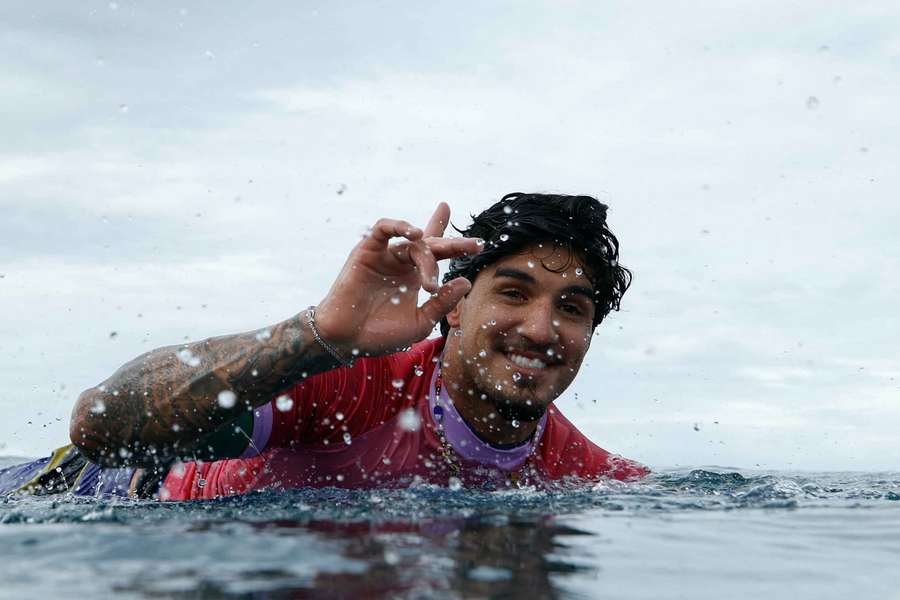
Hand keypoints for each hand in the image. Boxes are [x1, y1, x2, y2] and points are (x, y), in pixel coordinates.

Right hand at [314, 202, 481, 355]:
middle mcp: (401, 263)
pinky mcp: (367, 250)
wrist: (348, 340)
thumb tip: (466, 281)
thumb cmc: (381, 335)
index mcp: (414, 277)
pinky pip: (383, 229)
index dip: (454, 243)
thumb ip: (443, 302)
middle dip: (454, 244)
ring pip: (413, 243)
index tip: (478, 243)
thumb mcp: (421, 321)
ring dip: (427, 256)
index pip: (436, 253)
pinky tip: (414, 234)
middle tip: (474, 246)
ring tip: (432, 274)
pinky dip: (399, 226)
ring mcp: (385, 255)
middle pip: (431, 245)